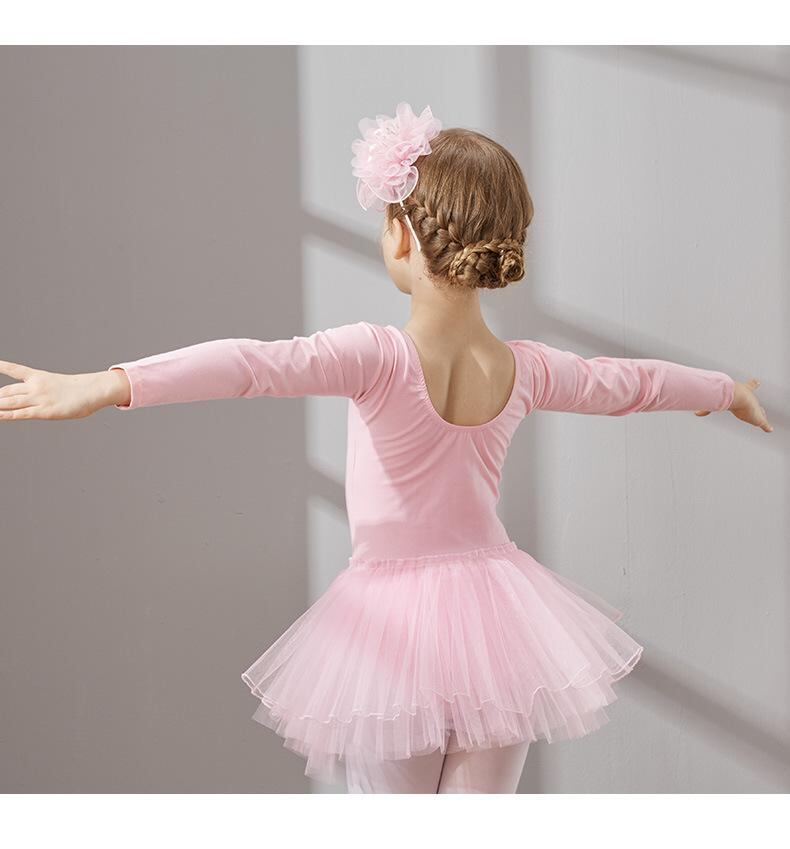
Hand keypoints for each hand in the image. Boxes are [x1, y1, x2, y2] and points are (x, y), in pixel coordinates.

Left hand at [0, 361, 129, 420]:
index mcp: (39, 376)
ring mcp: (38, 398)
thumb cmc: (80, 389)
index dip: (1, 366)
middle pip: (7, 390)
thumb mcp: (59, 384)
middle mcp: (35, 386)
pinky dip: (5, 415)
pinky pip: (20, 414)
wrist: (92, 390)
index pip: (15, 369)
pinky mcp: (43, 411)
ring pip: (10, 402)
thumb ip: (46, 390)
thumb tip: (41, 398)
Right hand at [695, 377, 772, 432]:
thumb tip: (696, 413)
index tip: (758, 380)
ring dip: (761, 415)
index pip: (750, 386)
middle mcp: (751, 399)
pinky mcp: (759, 418)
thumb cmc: (728, 396)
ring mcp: (756, 408)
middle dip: (757, 404)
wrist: (738, 396)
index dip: (753, 383)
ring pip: (760, 412)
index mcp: (744, 392)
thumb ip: (706, 410)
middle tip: (760, 407)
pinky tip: (769, 429)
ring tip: (765, 421)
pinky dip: (766, 427)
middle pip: (755, 402)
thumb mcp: (716, 403)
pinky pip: (764, 423)